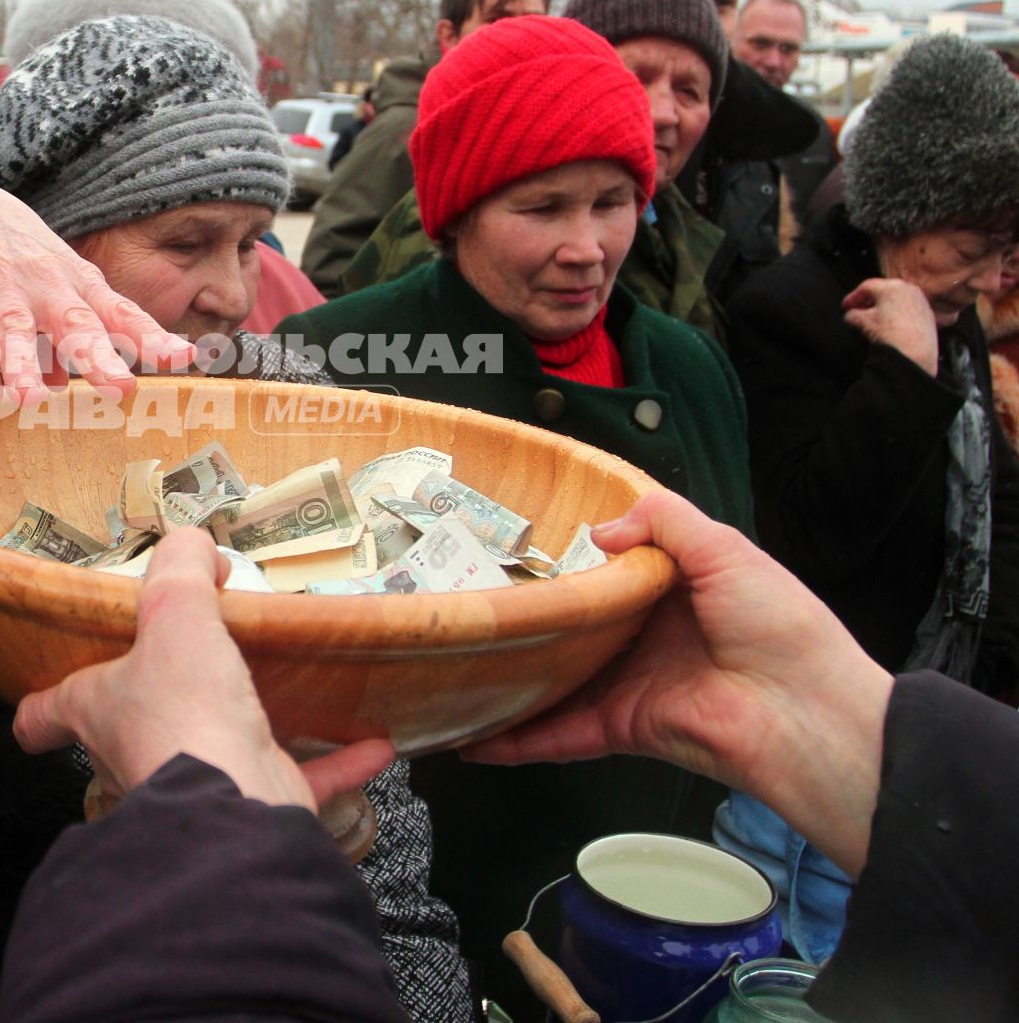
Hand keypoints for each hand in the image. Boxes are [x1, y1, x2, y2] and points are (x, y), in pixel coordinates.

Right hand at [0, 179, 194, 402]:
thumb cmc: (27, 255)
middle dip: (99, 355)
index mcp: (82, 286)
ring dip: (24, 365)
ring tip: (32, 400)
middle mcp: (50, 288)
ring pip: (17, 330)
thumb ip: (69, 338)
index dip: (152, 336)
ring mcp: (7, 292)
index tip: (183, 358)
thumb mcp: (61, 286)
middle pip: (77, 322)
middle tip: (121, 388)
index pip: (123, 312)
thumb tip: (66, 387)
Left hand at [13, 528, 393, 812]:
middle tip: (191, 663)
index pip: (45, 715)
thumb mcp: (174, 613)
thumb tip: (191, 541)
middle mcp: (138, 753)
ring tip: (284, 696)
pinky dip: (333, 764)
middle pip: (132, 732)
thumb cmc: (184, 708)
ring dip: (248, 731)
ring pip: (215, 758)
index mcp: (100, 710)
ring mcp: (196, 786)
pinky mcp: (253, 807)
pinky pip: (298, 782)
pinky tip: (373, 744)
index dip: (41, 706)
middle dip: (159, 705)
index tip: (45, 695)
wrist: (234, 806)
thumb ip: (180, 569)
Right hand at [462, 491, 891, 875]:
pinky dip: (518, 740)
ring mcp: (630, 682)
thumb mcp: (727, 550)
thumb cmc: (781, 629)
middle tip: (467, 595)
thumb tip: (597, 530)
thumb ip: (665, 521)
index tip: (515, 540)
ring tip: (455, 662)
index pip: (607, 566)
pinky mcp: (622, 727)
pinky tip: (472, 736)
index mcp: (674, 588)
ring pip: (555, 676)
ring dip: (509, 676)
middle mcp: (646, 634)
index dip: (566, 554)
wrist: (807, 716)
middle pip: (572, 621)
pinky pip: (561, 734)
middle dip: (527, 614)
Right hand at [842, 277, 938, 375]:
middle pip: (884, 290)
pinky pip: (909, 308)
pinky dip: (898, 313)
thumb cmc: (889, 334)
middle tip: (859, 310)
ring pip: (898, 299)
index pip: (866, 286)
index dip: (853, 297)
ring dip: (885, 306)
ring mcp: (921, 300)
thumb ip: (853, 315)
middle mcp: (908, 289)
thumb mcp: (863, 323)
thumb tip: (851, 315)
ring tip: (875, 319)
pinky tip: (891, 325)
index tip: (845, 307)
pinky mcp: (929, 313)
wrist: (915, 353)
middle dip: (869, 300)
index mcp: (891, 286)